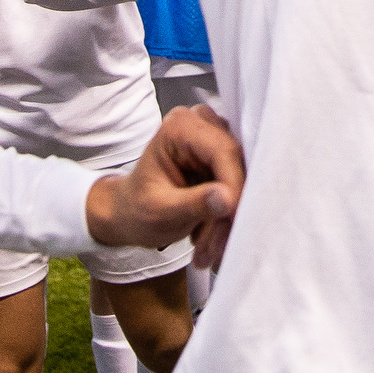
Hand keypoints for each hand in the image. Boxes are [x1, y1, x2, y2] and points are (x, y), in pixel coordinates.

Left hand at [86, 102, 244, 267]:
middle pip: (236, 164)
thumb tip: (228, 199)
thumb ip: (194, 203)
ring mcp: (215, 136)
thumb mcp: (160, 212)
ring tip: (207, 250)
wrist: (132, 213)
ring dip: (228, 216)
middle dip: (230, 208)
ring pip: (242, 178)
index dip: (234, 186)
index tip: (235, 221)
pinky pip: (239, 186)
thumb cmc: (139, 209)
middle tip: (214, 249)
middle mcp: (201, 122)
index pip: (222, 152)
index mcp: (179, 127)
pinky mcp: (224, 155)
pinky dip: (228, 214)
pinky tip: (211, 237)